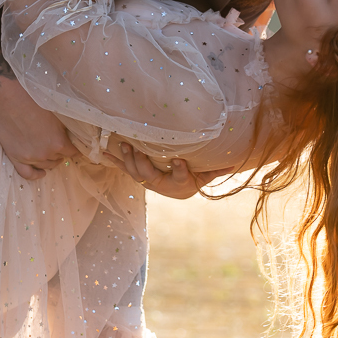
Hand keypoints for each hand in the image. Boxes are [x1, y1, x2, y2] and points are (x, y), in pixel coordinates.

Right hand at [0, 82, 79, 179]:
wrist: (10, 100)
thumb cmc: (34, 103)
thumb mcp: (57, 115)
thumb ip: (64, 131)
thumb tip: (70, 138)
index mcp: (59, 143)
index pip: (73, 153)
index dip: (75, 150)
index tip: (76, 149)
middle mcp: (46, 154)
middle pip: (59, 158)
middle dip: (61, 153)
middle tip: (59, 147)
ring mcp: (30, 158)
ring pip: (46, 166)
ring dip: (50, 161)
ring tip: (51, 155)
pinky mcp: (16, 158)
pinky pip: (27, 174)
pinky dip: (36, 175)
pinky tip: (41, 173)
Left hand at [104, 142, 233, 199]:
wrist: (177, 192)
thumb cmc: (193, 180)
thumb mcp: (205, 176)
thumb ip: (217, 170)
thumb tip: (234, 161)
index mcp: (178, 183)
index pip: (180, 176)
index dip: (179, 170)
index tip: (178, 160)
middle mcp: (160, 183)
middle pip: (149, 175)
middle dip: (142, 162)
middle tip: (137, 149)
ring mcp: (146, 180)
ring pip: (134, 171)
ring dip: (127, 159)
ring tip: (123, 144)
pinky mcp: (137, 174)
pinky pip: (124, 168)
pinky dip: (114, 161)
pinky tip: (103, 152)